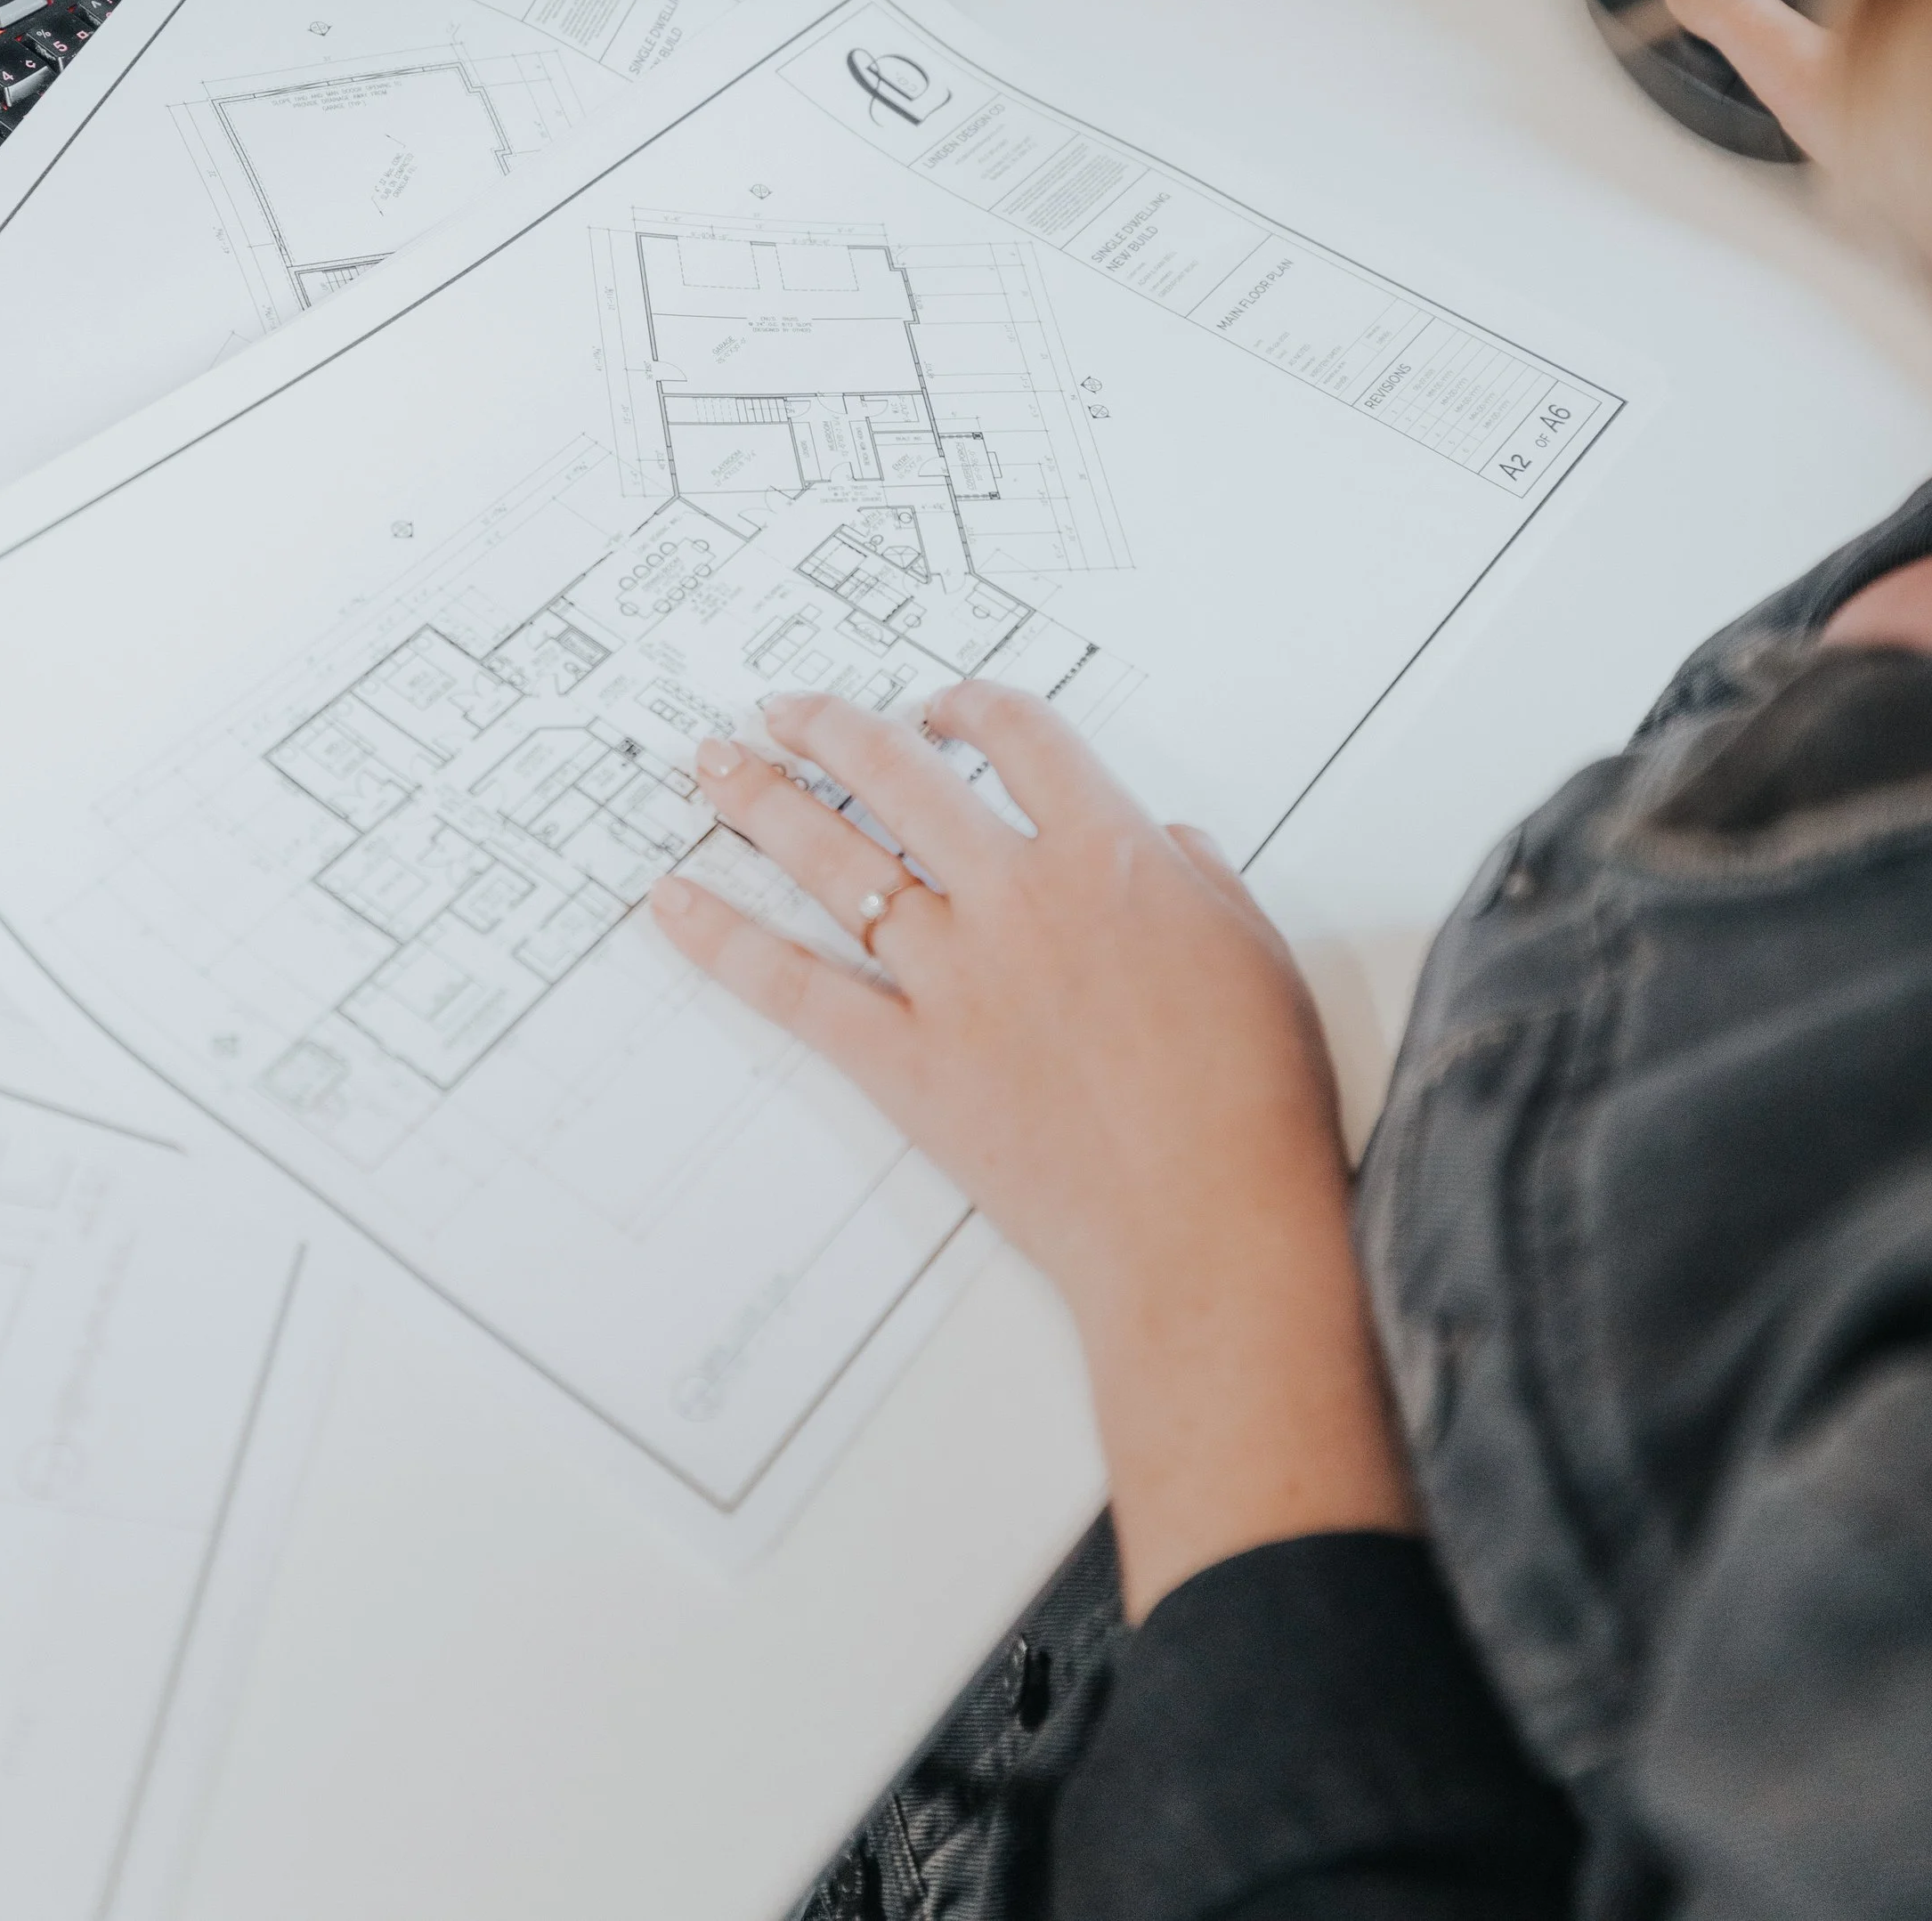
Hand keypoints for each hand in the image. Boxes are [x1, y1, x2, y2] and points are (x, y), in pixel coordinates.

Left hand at [652, 684, 1414, 1615]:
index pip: (1022, 737)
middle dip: (831, 728)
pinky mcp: (908, 1063)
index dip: (972, 707)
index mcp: (1108, 855)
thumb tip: (1165, 845)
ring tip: (712, 767)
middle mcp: (1017, 896)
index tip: (941, 706)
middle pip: (901, 775)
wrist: (1209, 1225)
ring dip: (762, 801)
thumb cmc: (1251, 1103)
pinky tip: (675, 903)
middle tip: (784, 709)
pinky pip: (795, 987)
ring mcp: (953, 977)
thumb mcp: (1256, 954)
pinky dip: (725, 940)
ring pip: (835, 861)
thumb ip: (1199, 881)